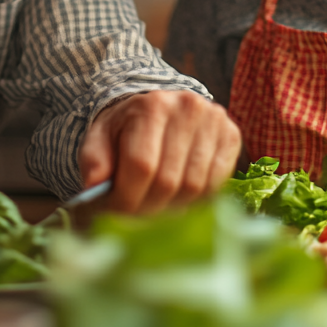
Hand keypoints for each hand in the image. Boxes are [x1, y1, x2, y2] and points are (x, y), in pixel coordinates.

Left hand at [78, 91, 241, 214]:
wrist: (160, 109)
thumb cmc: (126, 128)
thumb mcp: (99, 138)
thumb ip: (94, 161)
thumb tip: (95, 187)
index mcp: (151, 106)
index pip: (141, 165)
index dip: (127, 199)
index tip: (115, 215)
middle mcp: (187, 107)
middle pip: (169, 180)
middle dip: (147, 209)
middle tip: (133, 221)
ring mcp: (214, 120)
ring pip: (194, 187)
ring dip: (172, 208)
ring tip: (154, 209)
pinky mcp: (232, 135)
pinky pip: (216, 184)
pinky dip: (196, 200)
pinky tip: (178, 198)